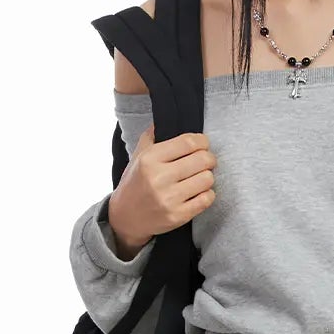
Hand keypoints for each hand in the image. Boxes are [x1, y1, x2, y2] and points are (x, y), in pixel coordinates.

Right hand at [108, 123, 216, 256]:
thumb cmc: (135, 182)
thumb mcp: (138, 155)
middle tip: (205, 161)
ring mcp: (169, 199)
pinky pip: (207, 199)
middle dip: (208, 158)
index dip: (202, 141)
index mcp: (150, 159)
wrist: (125, 217)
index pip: (188, 142)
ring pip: (207, 179)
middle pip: (202, 159)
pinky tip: (198, 192)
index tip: (203, 144)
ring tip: (199, 177)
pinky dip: (207, 194)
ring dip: (207, 176)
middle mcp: (159, 178)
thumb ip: (153, 135)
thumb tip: (170, 116)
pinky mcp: (178, 216)